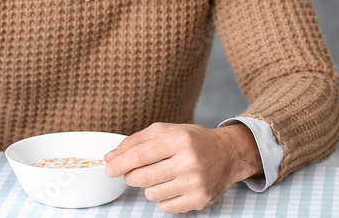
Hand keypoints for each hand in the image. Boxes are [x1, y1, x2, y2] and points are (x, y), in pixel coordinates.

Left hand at [103, 122, 261, 213]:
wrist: (228, 153)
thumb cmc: (193, 140)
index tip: (109, 168)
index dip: (120, 163)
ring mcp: (195, 182)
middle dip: (131, 176)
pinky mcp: (199, 200)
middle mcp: (189, 161)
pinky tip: (173, 186)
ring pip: (152, 194)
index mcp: (179, 139)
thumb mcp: (166, 131)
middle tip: (133, 172)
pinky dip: (163, 198)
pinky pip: (165, 207)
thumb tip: (110, 158)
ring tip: (160, 176)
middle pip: (142, 177)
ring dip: (149, 187)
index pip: (140, 155)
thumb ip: (136, 141)